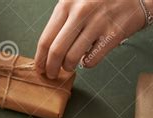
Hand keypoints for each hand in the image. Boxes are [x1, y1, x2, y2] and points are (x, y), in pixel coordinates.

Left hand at [34, 0, 152, 78]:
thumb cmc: (100, 1)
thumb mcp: (76, 2)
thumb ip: (60, 21)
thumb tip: (45, 51)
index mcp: (66, 4)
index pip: (45, 39)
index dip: (40, 58)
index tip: (39, 68)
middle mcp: (81, 12)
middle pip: (56, 52)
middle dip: (50, 69)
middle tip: (51, 74)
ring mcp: (98, 23)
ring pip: (72, 58)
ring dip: (67, 68)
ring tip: (69, 66)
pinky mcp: (113, 34)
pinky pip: (91, 60)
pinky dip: (85, 64)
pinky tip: (86, 58)